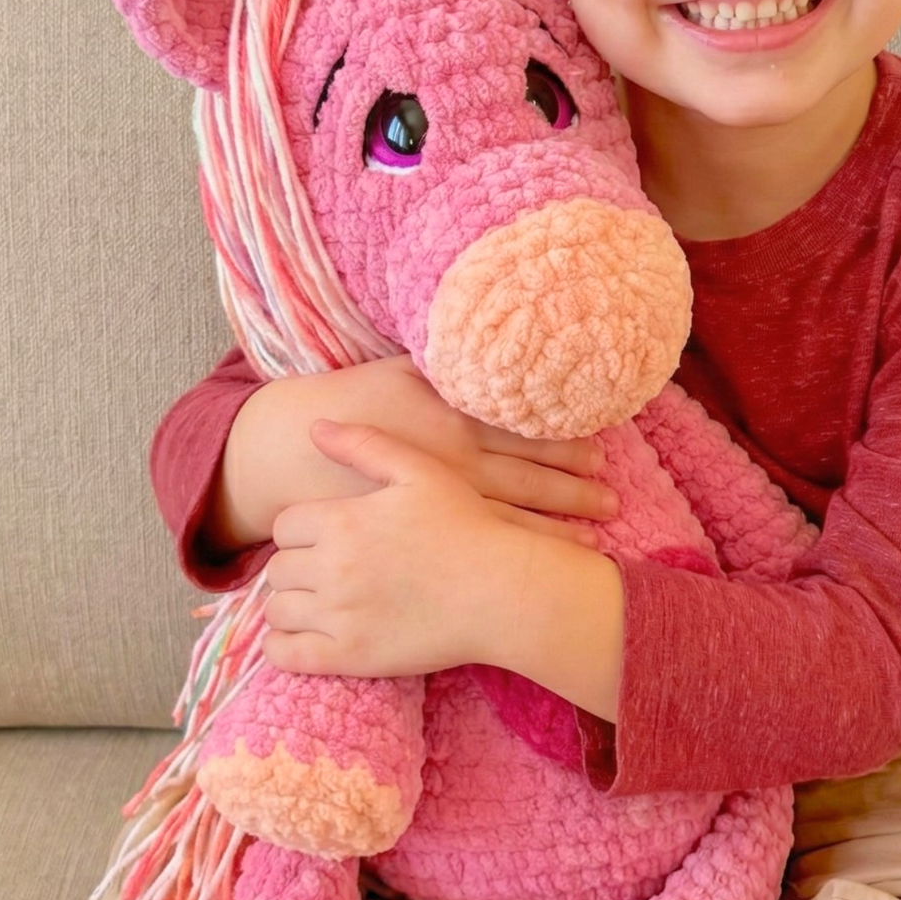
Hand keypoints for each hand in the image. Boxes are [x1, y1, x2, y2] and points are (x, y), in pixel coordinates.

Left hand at [260, 420, 575, 679]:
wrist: (503, 590)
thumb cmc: (467, 526)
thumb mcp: (420, 471)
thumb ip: (365, 445)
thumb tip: (314, 427)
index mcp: (342, 521)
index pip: (285, 525)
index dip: (304, 531)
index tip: (328, 538)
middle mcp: (331, 568)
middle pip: (278, 568)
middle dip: (297, 567)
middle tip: (327, 572)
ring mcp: (338, 615)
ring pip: (277, 610)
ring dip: (291, 605)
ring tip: (320, 603)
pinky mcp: (349, 655)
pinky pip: (284, 655)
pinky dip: (281, 646)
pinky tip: (302, 638)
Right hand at [307, 354, 617, 535]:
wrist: (289, 453)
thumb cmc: (349, 404)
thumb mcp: (399, 371)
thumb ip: (449, 365)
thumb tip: (496, 344)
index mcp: (450, 415)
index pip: (522, 426)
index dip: (565, 437)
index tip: (601, 447)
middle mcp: (450, 460)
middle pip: (526, 474)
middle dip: (573, 486)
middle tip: (612, 496)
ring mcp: (437, 501)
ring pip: (510, 512)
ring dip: (556, 521)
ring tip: (596, 529)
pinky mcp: (420, 529)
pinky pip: (479, 540)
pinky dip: (517, 547)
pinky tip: (546, 555)